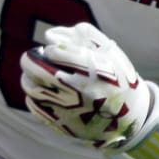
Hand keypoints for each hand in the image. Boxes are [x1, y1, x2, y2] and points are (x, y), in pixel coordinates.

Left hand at [20, 23, 150, 149]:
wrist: (130, 116)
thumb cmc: (117, 77)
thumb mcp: (109, 51)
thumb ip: (82, 35)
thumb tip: (50, 36)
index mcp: (92, 70)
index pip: (56, 52)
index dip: (52, 49)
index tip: (54, 51)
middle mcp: (78, 90)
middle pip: (38, 70)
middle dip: (30, 60)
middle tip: (30, 58)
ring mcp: (68, 109)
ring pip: (32, 88)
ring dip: (28, 78)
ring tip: (34, 74)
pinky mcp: (62, 123)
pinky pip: (35, 107)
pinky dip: (33, 97)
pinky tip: (42, 92)